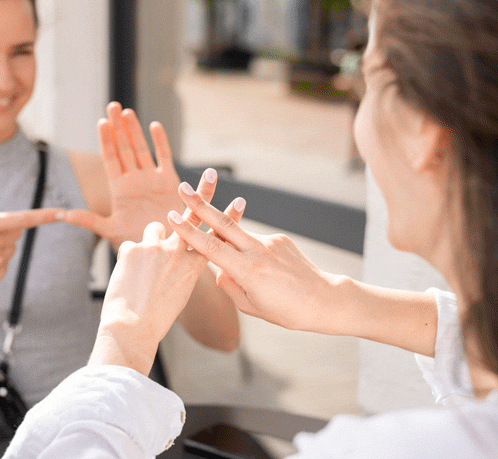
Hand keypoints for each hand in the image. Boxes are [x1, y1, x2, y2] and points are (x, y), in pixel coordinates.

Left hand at [60, 102, 182, 248]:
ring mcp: (152, 179)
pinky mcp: (170, 182)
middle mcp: (134, 180)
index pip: (110, 159)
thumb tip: (63, 214)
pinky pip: (164, 158)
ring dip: (135, 131)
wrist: (164, 250)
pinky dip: (160, 142)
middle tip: (113, 106)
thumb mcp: (110, 230)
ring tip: (127, 112)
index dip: (106, 141)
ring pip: (142, 149)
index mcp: (119, 189)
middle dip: (118, 127)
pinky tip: (154, 125)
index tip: (101, 122)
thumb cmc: (137, 242)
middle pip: (124, 148)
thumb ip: (89, 220)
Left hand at [87, 170, 244, 373]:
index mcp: (193, 267)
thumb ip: (181, 271)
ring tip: (142, 266)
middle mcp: (178, 252)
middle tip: (210, 174)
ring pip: (155, 228)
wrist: (132, 327)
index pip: (215, 237)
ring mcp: (156, 247)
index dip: (227, 219)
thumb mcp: (179, 294)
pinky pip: (130, 246)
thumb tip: (174, 259)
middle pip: (193, 216)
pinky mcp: (134, 247)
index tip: (239, 203)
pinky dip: (128, 260)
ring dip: (151, 240)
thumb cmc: (156, 317)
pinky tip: (127, 278)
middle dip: (201, 194)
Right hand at [167, 182, 341, 332]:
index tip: (172, 215)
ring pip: (240, 236)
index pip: (210, 247)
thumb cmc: (287, 311)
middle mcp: (257, 251)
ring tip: (245, 266)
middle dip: (200, 204)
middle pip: (222, 223)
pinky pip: (257, 244)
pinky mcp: (281, 239)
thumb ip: (230, 286)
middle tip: (183, 187)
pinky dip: (253, 254)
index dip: (188, 231)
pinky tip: (269, 273)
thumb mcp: (251, 307)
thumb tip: (219, 270)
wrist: (325, 300)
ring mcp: (270, 242)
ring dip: (228, 239)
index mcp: (247, 270)